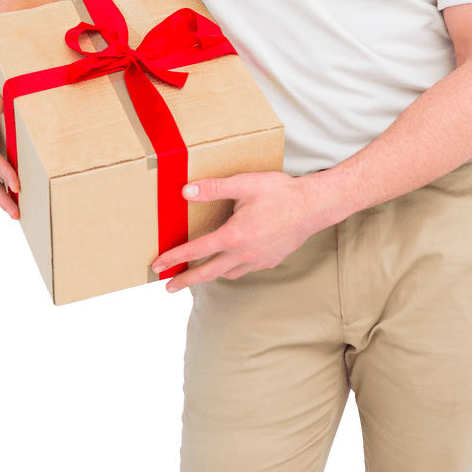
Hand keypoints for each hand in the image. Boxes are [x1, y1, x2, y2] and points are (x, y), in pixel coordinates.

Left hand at [151, 170, 327, 293]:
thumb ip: (214, 188)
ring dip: (209, 275)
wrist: (314, 206)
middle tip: (167, 287)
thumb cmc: (281, 193)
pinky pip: (244, 270)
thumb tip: (186, 191)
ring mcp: (258, 261)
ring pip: (227, 274)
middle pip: (207, 273)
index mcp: (234, 236)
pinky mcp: (270, 261)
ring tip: (197, 273)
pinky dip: (231, 269)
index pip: (196, 251)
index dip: (174, 257)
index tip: (158, 265)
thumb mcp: (245, 184)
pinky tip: (229, 262)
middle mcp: (244, 254)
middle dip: (185, 280)